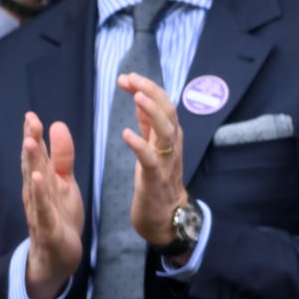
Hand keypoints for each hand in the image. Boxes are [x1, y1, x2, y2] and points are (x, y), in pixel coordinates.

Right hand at [20, 112, 83, 298]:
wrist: (58, 256)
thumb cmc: (60, 216)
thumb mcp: (64, 184)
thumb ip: (62, 157)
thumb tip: (57, 125)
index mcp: (41, 181)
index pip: (36, 155)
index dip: (34, 135)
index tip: (32, 114)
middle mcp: (35, 193)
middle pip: (32, 164)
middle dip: (31, 142)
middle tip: (30, 120)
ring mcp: (39, 210)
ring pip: (34, 184)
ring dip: (31, 163)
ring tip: (29, 142)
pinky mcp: (48, 227)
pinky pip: (42, 209)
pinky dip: (39, 194)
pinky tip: (37, 179)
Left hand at [118, 73, 188, 246]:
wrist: (166, 220)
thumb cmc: (158, 184)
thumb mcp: (154, 149)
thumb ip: (149, 125)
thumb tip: (143, 98)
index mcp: (169, 139)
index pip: (164, 105)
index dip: (148, 88)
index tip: (127, 77)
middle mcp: (172, 148)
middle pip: (169, 113)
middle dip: (152, 93)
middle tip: (132, 79)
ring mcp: (166, 164)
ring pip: (166, 133)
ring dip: (153, 113)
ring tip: (137, 97)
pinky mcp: (155, 181)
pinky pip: (150, 161)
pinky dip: (140, 146)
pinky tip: (126, 134)